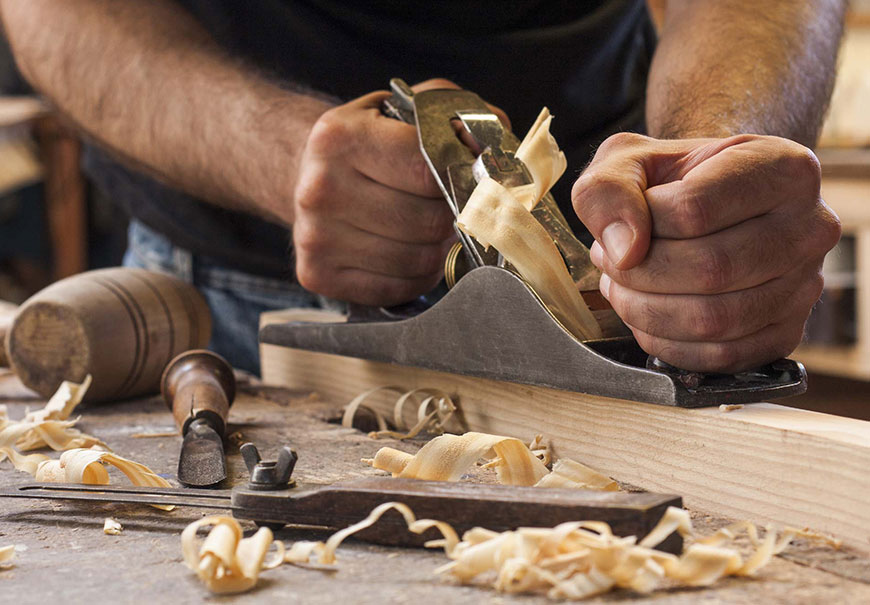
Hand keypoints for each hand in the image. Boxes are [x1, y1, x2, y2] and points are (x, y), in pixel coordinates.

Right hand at [292, 79, 508, 305]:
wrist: (306, 171)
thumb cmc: (372, 143)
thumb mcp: (408, 111)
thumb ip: (461, 120)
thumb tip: (498, 157)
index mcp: (340, 137)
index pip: (429, 170)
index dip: (462, 180)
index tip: (473, 182)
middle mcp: (320, 188)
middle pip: (427, 222)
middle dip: (453, 219)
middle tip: (455, 209)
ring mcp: (315, 237)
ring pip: (417, 261)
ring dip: (439, 250)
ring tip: (432, 230)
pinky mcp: (317, 275)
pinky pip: (397, 287)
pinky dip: (417, 276)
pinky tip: (409, 251)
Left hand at [572, 133, 840, 372]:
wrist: (703, 207)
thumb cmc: (668, 182)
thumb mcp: (625, 161)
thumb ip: (608, 190)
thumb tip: (624, 251)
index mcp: (782, 168)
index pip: (694, 210)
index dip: (641, 226)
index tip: (621, 225)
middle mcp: (810, 227)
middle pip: (710, 269)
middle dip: (640, 274)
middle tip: (611, 263)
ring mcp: (805, 286)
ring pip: (715, 318)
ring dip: (646, 311)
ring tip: (623, 286)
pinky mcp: (787, 333)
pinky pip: (722, 356)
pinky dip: (668, 343)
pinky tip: (646, 316)